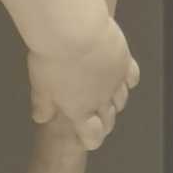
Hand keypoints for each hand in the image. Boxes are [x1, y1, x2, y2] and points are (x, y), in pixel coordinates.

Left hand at [27, 19, 139, 151]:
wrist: (74, 31)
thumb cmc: (52, 58)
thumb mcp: (39, 85)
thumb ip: (42, 104)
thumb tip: (41, 117)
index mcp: (79, 110)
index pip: (91, 134)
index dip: (92, 139)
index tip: (89, 140)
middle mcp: (101, 100)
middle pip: (109, 119)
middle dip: (104, 123)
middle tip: (98, 122)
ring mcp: (116, 81)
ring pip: (122, 99)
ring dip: (116, 102)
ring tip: (108, 99)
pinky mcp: (124, 61)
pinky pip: (132, 77)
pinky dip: (129, 81)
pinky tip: (124, 79)